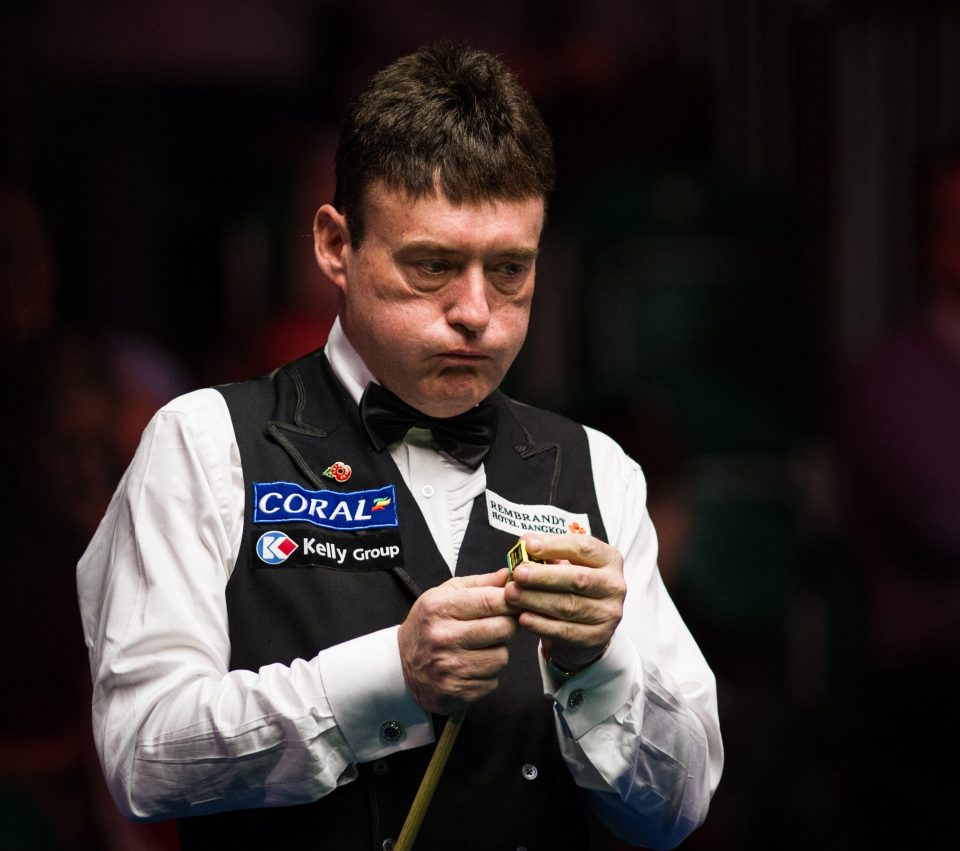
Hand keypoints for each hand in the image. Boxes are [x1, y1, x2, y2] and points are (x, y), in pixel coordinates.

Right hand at [398, 568, 518, 714]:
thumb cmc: (428, 625)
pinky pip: (492, 681)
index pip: (490, 600)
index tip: (516, 601)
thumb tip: (507, 576)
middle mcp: (443, 637)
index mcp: (439, 608)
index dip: (511, 600)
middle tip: (501, 624)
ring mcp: (449, 667)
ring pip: (501, 657)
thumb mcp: (444, 595)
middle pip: (502, 629)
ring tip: (481, 647)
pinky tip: (472, 666)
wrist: (400, 666)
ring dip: (497, 652)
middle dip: (509, 625)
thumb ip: (478, 584)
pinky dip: (487, 674)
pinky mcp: (456, 691)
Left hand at [504, 534, 625, 672]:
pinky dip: (541, 624)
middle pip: (578, 579)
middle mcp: (614, 586)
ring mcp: (608, 614)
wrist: (588, 625)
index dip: (555, 545)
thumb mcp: (567, 565)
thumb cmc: (573, 587)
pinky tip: (524, 618)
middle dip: (544, 576)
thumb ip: (549, 555)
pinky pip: (566, 631)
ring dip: (536, 600)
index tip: (528, 545)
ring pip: (569, 606)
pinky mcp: (597, 637)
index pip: (583, 547)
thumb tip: (524, 545)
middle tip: (518, 573)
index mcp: (609, 559)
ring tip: (512, 594)